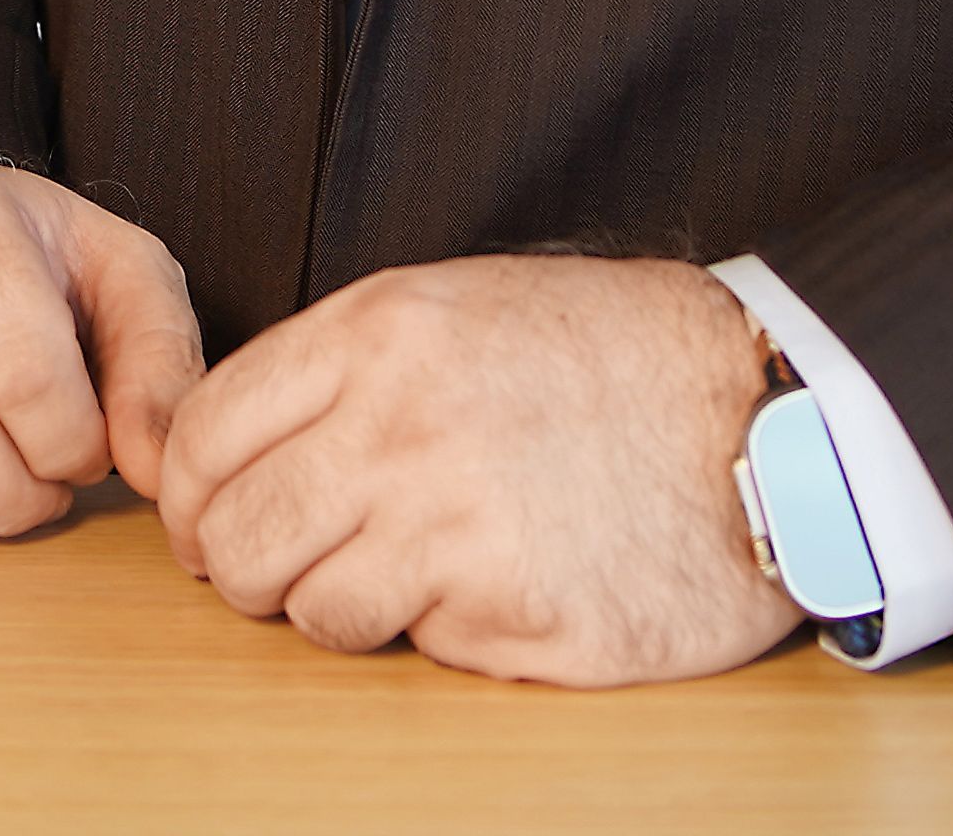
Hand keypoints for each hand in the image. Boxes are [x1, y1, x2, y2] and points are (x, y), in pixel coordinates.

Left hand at [153, 254, 795, 684]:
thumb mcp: (459, 307)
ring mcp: (455, 526)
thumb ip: (342, 366)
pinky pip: (415, 644)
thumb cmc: (613, 358)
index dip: (189, 493)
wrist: (764, 414)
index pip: (202, 434)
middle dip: (241, 566)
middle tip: (280, 569)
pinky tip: (488, 587)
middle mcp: (399, 426)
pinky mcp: (515, 614)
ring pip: (309, 607)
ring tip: (398, 576)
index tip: (207, 517)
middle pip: (236, 534)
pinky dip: (433, 631)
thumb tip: (229, 447)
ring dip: (334, 608)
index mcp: (376, 334)